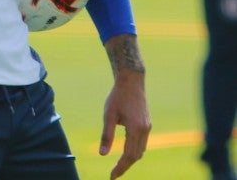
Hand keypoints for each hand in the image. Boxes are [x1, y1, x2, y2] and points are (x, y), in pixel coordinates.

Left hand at [100, 35, 150, 178]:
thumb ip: (106, 135)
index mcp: (136, 129)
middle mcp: (145, 130)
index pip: (129, 155)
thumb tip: (102, 154)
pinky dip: (134, 150)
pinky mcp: (147, 124)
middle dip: (125, 166)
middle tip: (113, 174)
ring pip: (141, 150)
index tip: (112, 176)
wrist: (132, 82)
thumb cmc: (117, 97)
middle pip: (136, 155)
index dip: (121, 167)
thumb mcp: (108, 115)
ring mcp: (148, 127)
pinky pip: (142, 143)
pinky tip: (126, 153)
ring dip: (130, 159)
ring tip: (118, 166)